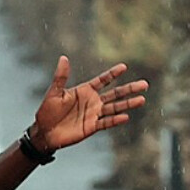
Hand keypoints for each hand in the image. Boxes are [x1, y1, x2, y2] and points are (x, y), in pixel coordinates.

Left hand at [31, 56, 147, 152]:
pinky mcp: (92, 126)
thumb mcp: (54, 92)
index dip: (112, 74)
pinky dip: (115, 120)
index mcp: (85, 91)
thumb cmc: (47, 111)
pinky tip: (125, 116)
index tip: (124, 67)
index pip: (102, 80)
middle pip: (115, 94)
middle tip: (144, 84)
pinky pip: (106, 122)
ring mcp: (94, 114)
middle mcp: (93, 101)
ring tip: (142, 99)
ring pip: (115, 108)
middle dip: (129, 89)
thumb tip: (63, 58)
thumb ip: (61, 77)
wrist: (44, 132)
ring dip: (128, 104)